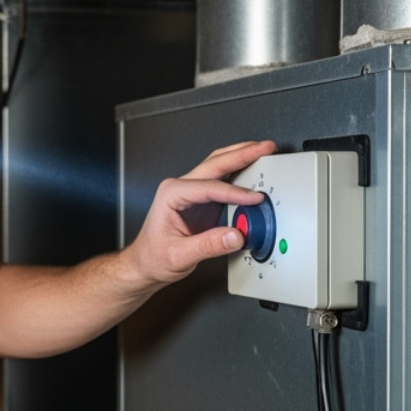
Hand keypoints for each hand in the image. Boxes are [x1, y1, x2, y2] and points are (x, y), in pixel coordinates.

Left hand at [126, 139, 276, 284]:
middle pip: (216, 163)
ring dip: (242, 155)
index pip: (209, 187)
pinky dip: (241, 171)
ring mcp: (192, 191)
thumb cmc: (153, 256)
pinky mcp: (202, 200)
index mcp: (171, 194)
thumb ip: (209, 246)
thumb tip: (236, 236)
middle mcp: (180, 187)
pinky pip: (223, 180)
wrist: (145, 263)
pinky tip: (254, 168)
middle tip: (265, 147)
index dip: (235, 192)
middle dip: (243, 153)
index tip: (254, 198)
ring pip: (219, 164)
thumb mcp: (179, 256)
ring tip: (263, 150)